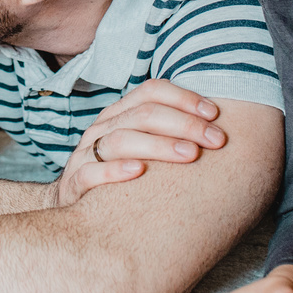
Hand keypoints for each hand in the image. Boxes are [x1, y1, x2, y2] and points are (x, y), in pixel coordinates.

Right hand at [51, 79, 225, 206]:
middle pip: (143, 114)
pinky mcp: (74, 182)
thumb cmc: (120, 173)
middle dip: (184, 124)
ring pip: (120, 139)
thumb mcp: (141, 146)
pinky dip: (115, 170)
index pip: (151, 91)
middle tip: (216, 140)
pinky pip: (91, 173)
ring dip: (159, 145)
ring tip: (191, 155)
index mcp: (120, 113)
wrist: (74, 201)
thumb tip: (218, 125)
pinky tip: (140, 172)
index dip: (184, 98)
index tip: (215, 114)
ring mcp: (86, 154)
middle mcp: (103, 128)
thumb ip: (168, 133)